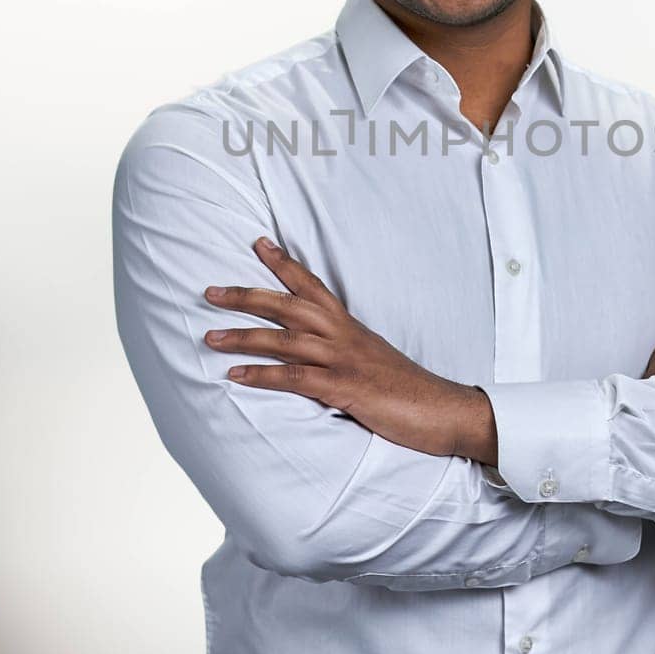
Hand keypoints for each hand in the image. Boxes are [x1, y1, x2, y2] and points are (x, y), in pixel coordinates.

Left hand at [201, 236, 487, 459]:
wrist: (445, 411)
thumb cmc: (409, 391)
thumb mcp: (373, 361)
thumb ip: (345, 352)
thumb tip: (318, 355)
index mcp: (351, 327)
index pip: (313, 285)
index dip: (284, 264)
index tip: (258, 242)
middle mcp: (345, 336)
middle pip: (289, 305)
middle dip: (247, 295)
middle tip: (210, 291)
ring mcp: (344, 360)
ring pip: (286, 339)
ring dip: (244, 336)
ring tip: (209, 335)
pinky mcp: (345, 388)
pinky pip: (296, 378)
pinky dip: (262, 374)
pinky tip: (235, 375)